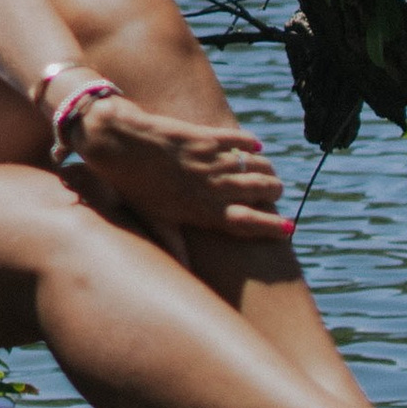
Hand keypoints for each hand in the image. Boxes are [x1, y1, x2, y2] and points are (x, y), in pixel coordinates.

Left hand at [69, 91, 289, 244]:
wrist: (116, 143)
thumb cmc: (132, 186)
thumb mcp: (154, 219)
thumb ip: (173, 243)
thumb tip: (183, 271)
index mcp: (204, 212)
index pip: (249, 223)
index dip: (272, 227)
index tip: (290, 228)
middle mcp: (214, 188)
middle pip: (261, 191)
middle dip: (273, 192)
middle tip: (274, 191)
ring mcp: (212, 161)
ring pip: (255, 165)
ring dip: (266, 168)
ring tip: (267, 171)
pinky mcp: (206, 135)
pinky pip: (239, 139)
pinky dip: (250, 142)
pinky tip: (255, 145)